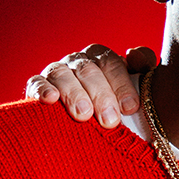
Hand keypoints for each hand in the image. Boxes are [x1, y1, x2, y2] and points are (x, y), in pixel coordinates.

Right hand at [24, 44, 157, 127]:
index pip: (111, 63)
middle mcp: (78, 61)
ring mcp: (56, 72)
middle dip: (101, 95)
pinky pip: (36, 82)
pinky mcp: (37, 86)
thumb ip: (142, 67)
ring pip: (62, 74)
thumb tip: (134, 55)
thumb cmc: (116, 105)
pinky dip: (42, 89)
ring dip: (74, 93)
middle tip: (110, 120)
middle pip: (88, 70)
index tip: (130, 107)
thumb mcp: (135, 87)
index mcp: (101, 59)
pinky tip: (51, 99)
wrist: (90, 123)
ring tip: (84, 115)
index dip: (121, 84)